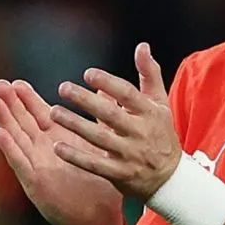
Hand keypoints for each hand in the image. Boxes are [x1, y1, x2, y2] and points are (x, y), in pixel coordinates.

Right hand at [0, 79, 123, 224]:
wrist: (98, 219)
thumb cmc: (99, 184)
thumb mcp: (99, 148)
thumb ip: (99, 119)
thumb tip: (105, 93)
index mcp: (59, 140)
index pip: (40, 114)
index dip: (27, 98)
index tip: (16, 82)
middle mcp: (44, 151)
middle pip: (24, 122)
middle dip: (11, 103)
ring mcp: (37, 166)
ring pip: (17, 138)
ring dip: (5, 120)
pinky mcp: (35, 183)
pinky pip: (20, 162)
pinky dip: (10, 148)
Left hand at [50, 43, 181, 200]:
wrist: (170, 177)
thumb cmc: (161, 133)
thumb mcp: (160, 103)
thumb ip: (150, 74)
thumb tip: (142, 46)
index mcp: (150, 113)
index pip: (128, 94)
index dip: (108, 83)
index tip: (87, 73)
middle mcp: (140, 133)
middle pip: (111, 115)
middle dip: (86, 101)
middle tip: (63, 88)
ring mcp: (130, 155)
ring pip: (99, 138)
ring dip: (75, 125)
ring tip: (54, 112)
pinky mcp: (120, 174)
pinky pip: (95, 165)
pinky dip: (76, 156)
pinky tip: (57, 146)